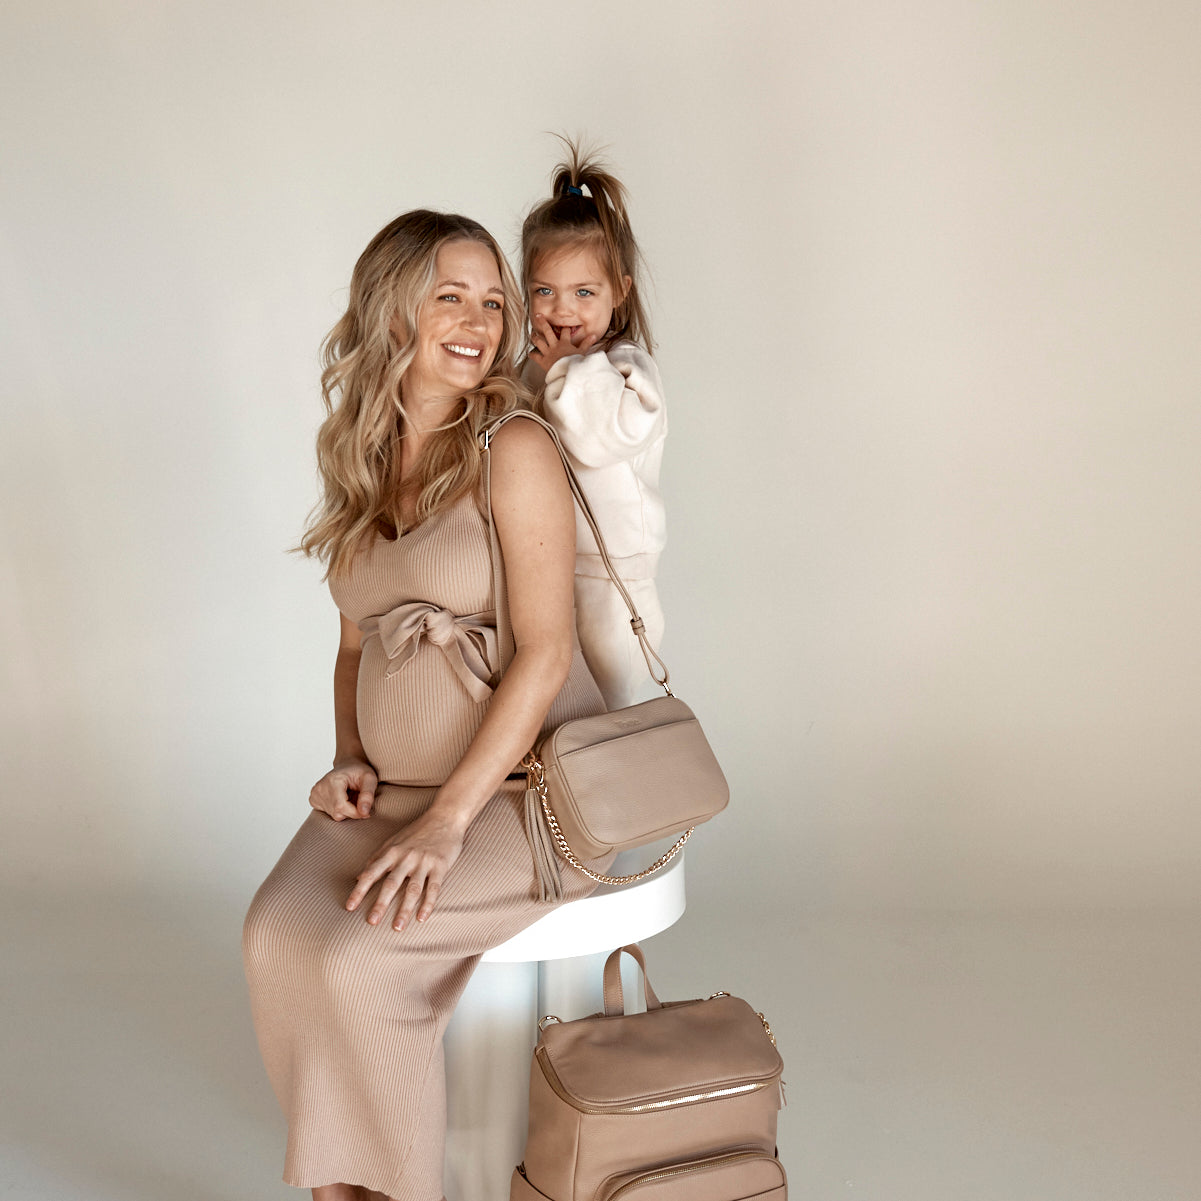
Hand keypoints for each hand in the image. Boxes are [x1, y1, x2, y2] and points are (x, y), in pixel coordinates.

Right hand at [309, 757, 377, 820]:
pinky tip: (341, 798)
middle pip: (337, 812)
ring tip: (350, 797)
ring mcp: (315, 794)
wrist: (348, 765)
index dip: (355, 813)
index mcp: (332, 780)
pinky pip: (328, 813)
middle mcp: (320, 787)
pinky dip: (338, 809)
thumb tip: (364, 813)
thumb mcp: (370, 779)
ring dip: (345, 810)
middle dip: (351, 811)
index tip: (365, 812)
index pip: (341, 806)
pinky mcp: (313, 799)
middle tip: (358, 800)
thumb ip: (368, 795)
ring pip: (333, 814)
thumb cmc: (359, 771)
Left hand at [346, 806, 465, 929]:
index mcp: (392, 851)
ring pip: (413, 889)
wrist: (445, 816)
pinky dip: (428, 904)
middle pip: (391, 883)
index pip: (372, 873)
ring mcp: (424, 862)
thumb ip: (376, 858)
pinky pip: (434, 888)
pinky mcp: (440, 866)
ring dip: (405, 909)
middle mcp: (406, 857)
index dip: (359, 890)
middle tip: (372, 922)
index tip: (349, 907)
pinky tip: (422, 918)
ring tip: (398, 927)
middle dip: (381, 904)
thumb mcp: (393, 840)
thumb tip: (357, 876)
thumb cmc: (418, 830)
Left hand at [529, 314, 597, 371]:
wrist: (568, 373)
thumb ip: (587, 343)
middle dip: (543, 322)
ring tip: (532, 333)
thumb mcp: (583, 353)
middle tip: (538, 315)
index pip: (564, 331)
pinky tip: (530, 353)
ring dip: (535, 336)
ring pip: (539, 341)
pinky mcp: (543, 361)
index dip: (564, 327)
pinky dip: (532, 354)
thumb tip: (594, 335)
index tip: (563, 324)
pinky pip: (535, 356)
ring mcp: (548, 352)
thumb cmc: (576, 364)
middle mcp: (555, 345)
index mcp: (565, 342)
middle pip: (547, 331)